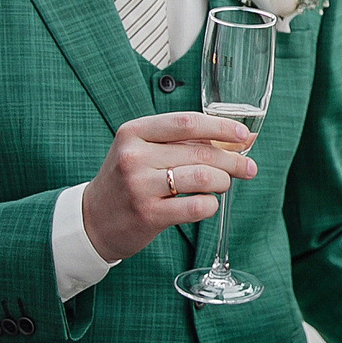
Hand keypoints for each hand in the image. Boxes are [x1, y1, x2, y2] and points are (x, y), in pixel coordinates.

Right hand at [81, 111, 259, 264]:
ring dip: (223, 182)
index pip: (187, 122)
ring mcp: (140, 186)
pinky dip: (211, 205)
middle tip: (248, 168)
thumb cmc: (127, 182)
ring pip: (203, 178)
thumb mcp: (144, 151)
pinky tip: (207, 204)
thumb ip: (183, 142)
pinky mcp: (148, 214)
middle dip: (232, 160)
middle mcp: (134, 156)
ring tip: (223, 185)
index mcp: (134, 132)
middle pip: (200, 152)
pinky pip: (196, 206)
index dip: (221, 127)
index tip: (242, 136)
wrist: (93, 220)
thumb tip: (238, 139)